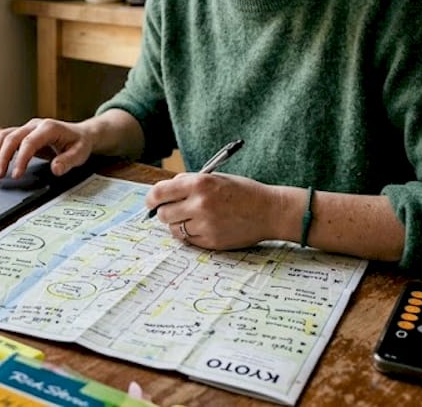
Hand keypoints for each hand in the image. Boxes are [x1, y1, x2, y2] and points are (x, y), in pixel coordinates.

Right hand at [0, 118, 93, 178]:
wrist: (81, 134)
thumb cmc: (79, 143)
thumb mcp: (80, 153)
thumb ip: (68, 161)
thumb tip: (56, 169)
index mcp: (49, 128)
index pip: (29, 142)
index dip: (20, 158)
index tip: (15, 174)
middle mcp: (35, 125)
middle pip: (12, 137)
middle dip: (2, 156)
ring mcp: (28, 127)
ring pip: (5, 135)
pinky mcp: (23, 133)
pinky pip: (4, 137)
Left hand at [146, 172, 285, 249]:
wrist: (270, 211)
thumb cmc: (242, 192)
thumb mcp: (215, 178)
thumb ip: (188, 183)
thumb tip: (162, 192)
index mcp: (200, 183)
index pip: (160, 192)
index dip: (151, 198)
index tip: (151, 202)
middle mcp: (200, 204)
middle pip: (163, 214)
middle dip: (165, 212)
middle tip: (174, 210)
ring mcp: (205, 225)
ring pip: (174, 229)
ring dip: (178, 224)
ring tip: (193, 218)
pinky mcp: (211, 242)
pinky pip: (188, 240)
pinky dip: (191, 235)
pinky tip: (204, 227)